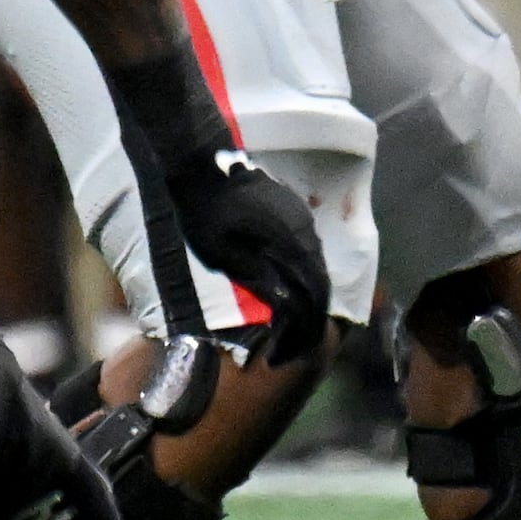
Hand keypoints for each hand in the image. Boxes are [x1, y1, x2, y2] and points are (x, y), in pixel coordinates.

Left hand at [165, 145, 335, 366]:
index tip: (282, 356)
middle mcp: (306, 230)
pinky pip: (307, 253)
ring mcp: (302, 219)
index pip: (315, 296)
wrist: (199, 163)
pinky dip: (301, 280)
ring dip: (305, 302)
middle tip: (284, 352)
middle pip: (321, 286)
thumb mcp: (222, 253)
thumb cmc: (204, 211)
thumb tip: (285, 303)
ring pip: (316, 270)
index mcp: (292, 241)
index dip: (303, 332)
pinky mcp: (293, 213)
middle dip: (307, 325)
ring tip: (284, 332)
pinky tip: (284, 297)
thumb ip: (255, 277)